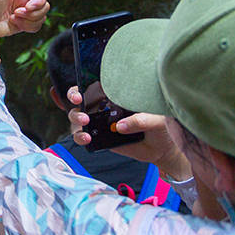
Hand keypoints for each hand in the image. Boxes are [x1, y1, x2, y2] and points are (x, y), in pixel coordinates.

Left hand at [0, 0, 49, 47]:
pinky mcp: (25, 22)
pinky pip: (37, 26)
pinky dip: (27, 27)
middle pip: (45, 6)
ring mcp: (26, 11)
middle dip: (32, 13)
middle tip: (16, 13)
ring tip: (13, 18)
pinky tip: (13, 23)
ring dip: (28, 20)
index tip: (28, 7)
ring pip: (42, 17)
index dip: (39, 1)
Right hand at [65, 87, 190, 178]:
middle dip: (73, 96)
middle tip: (79, 101)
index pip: (93, 84)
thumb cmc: (160, 127)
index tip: (80, 92)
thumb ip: (141, 120)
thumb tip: (120, 126)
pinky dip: (80, 137)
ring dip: (75, 117)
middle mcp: (104, 106)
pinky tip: (87, 138)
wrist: (161, 149)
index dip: (81, 85)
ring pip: (76, 116)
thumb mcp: (157, 120)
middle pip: (79, 98)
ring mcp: (99, 122)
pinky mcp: (99, 138)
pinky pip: (82, 136)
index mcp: (116, 95)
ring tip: (86, 122)